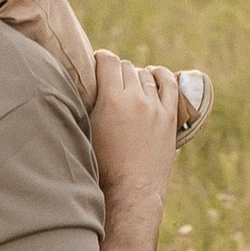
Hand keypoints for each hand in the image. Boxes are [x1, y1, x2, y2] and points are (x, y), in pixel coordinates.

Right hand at [88, 52, 181, 191]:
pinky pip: (169, 84)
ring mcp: (155, 106)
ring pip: (144, 75)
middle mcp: (135, 98)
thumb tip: (80, 89)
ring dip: (135, 76)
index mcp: (111, 100)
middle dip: (115, 71)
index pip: (107, 61)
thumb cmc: (102, 167)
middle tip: (109, 82)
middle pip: (125, 67)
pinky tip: (154, 75)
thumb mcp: (86, 133)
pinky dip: (161, 76)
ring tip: (128, 86)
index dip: (99, 59)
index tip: (95, 64)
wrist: (131, 191)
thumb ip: (86, 107)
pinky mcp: (170, 116)